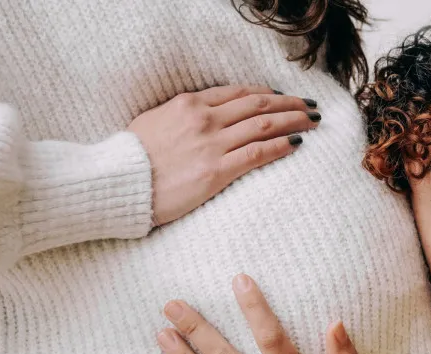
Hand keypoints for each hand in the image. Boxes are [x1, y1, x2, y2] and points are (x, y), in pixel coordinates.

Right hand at [128, 86, 320, 226]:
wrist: (119, 183)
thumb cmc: (130, 159)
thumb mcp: (152, 122)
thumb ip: (179, 117)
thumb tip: (196, 117)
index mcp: (189, 104)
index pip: (238, 92)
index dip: (265, 93)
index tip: (282, 97)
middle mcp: (204, 118)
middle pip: (258, 105)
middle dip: (288, 104)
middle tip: (309, 106)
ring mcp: (212, 144)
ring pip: (264, 125)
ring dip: (292, 121)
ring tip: (311, 121)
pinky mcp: (217, 171)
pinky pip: (258, 153)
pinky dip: (281, 146)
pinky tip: (297, 144)